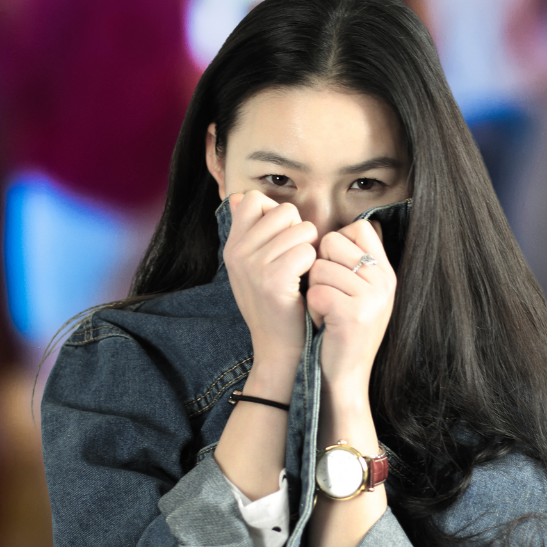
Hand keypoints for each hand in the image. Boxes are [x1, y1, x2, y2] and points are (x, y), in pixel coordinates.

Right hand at [223, 191, 316, 376]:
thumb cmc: (276, 305)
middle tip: (295, 261)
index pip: (254, 198)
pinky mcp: (273, 280)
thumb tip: (240, 197)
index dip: (276, 214)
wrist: (279, 350)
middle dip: (299, 231)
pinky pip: (307, 250)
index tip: (280, 241)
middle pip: (284, 210)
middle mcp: (238, 252)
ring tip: (301, 274)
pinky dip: (314, 265)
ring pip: (302, 229)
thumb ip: (249, 232)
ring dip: (311, 249)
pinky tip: (305, 283)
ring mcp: (253, 266)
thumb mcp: (252, 267)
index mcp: (232, 246)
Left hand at [307, 222, 395, 398]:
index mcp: (386, 272)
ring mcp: (372, 298)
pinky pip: (315, 292)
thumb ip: (353, 262)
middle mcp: (384, 281)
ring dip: (314, 290)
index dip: (336, 243)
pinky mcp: (353, 315)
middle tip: (329, 295)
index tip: (335, 270)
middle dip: (319, 267)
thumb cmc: (341, 332)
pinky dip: (312, 308)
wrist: (345, 379)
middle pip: (332, 241)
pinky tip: (323, 322)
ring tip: (327, 312)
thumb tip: (330, 231)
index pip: (360, 227)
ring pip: (319, 268)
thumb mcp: (360, 293)